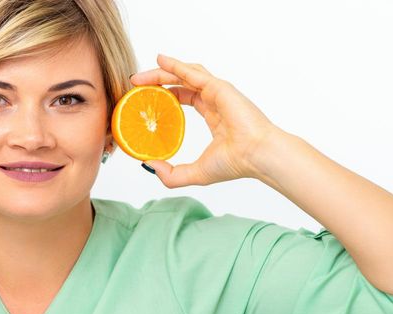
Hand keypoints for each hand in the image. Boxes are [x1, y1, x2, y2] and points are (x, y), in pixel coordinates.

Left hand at [131, 54, 283, 187]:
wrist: (257, 156)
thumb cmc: (236, 164)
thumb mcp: (196, 173)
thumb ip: (171, 174)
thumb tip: (147, 166)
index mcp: (213, 115)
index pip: (183, 98)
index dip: (163, 95)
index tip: (143, 98)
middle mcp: (215, 100)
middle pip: (180, 82)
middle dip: (156, 81)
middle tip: (134, 84)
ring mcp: (218, 92)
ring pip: (185, 73)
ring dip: (161, 72)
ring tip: (140, 76)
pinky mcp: (219, 87)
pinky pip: (193, 73)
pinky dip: (175, 65)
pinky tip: (160, 61)